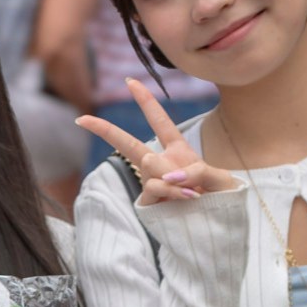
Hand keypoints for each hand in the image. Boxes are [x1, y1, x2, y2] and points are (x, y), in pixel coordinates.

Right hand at [76, 78, 235, 204]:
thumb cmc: (224, 197)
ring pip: (148, 170)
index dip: (145, 101)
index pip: (159, 121)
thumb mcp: (219, 177)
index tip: (129, 81)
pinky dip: (170, 192)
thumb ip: (195, 170)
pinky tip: (185, 200)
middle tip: (82, 119)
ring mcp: (153, 184)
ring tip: (193, 193)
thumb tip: (163, 173)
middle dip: (105, 130)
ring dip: (172, 180)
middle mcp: (161, 165)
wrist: (221, 225)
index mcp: (178, 151)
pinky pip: (152, 190)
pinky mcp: (150, 204)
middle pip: (129, 144)